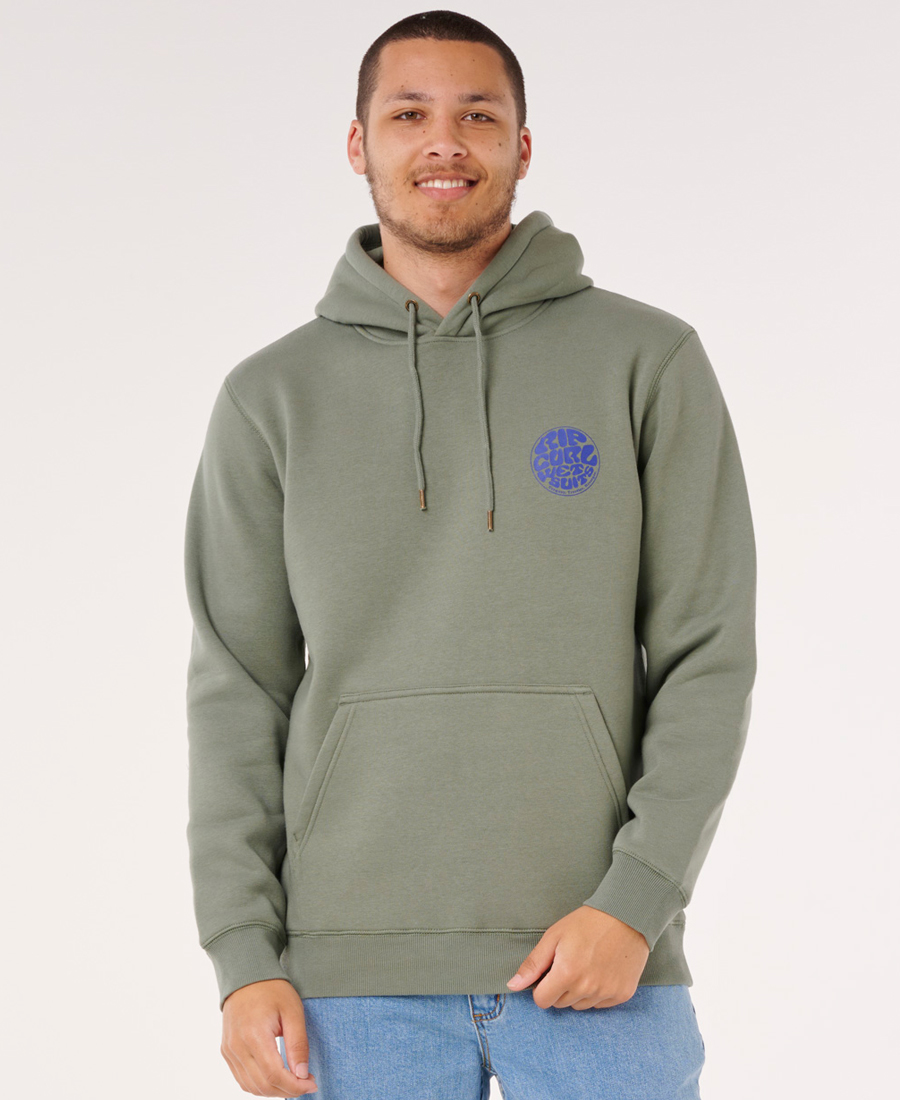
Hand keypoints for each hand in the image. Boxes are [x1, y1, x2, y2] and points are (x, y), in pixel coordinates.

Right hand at [221, 978, 318, 1094]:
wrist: (246, 976)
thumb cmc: (272, 990)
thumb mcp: (293, 1011)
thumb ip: (298, 1044)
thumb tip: (302, 1074)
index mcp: (254, 1035)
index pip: (274, 1075)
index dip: (294, 1086)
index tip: (311, 1084)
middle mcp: (237, 1046)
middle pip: (262, 1085)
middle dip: (287, 1091)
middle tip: (306, 1084)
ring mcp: (229, 1050)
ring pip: (250, 1086)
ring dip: (273, 1091)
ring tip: (293, 1082)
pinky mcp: (227, 1051)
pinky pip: (241, 1078)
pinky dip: (259, 1085)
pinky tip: (275, 1079)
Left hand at [505, 906, 649, 1008]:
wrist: (627, 916)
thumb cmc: (587, 923)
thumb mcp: (554, 936)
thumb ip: (533, 964)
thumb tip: (513, 985)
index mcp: (567, 974)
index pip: (542, 1001)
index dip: (542, 986)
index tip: (550, 972)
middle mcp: (587, 989)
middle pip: (561, 1004)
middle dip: (560, 988)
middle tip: (570, 962)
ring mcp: (606, 993)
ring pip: (580, 1005)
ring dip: (579, 991)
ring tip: (587, 964)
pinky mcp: (622, 994)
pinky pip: (600, 1004)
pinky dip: (598, 992)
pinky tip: (602, 969)